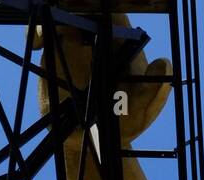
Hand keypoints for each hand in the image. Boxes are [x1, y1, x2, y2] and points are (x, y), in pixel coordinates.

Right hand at [32, 13, 170, 179]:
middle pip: (84, 10)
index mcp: (123, 45)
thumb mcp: (143, 111)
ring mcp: (75, 46)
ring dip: (54, 15)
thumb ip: (155, 90)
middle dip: (75, 6)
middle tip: (66, 12)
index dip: (102, 7)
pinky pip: (44, 34)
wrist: (95, 142)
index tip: (92, 7)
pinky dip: (37, 32)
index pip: (113, 14)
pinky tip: (38, 45)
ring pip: (62, 16)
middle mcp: (98, 40)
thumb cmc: (126, 124)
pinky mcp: (55, 56)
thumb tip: (166, 63)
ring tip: (48, 33)